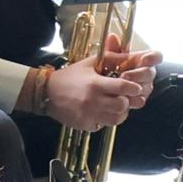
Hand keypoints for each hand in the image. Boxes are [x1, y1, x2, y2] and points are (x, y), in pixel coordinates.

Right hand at [39, 55, 155, 130]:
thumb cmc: (70, 76)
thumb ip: (110, 58)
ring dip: (119, 113)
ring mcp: (88, 115)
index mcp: (95, 84)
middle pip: (121, 106)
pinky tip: (102, 111)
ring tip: (115, 106)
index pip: (122, 87)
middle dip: (127, 102)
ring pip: (115, 120)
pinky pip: (103, 126)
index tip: (135, 88)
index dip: (133, 88)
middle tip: (124, 98)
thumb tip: (130, 56)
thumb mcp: (89, 63)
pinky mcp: (84, 125)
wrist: (47, 92)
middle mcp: (92, 101)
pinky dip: (106, 120)